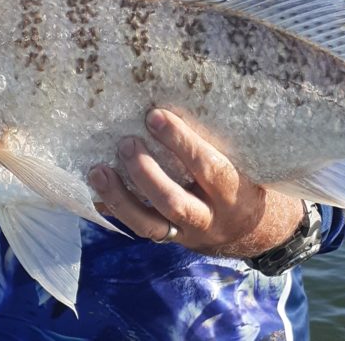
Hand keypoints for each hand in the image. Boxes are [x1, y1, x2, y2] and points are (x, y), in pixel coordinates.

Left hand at [87, 108, 303, 258]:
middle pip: (174, 202)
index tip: (154, 115)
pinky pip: (138, 230)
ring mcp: (186, 234)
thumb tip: (167, 104)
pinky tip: (94, 194)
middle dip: (145, 174)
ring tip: (98, 171)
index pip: (207, 167)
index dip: (180, 142)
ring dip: (120, 198)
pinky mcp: (168, 240)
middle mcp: (209, 218)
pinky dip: (114, 212)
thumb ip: (214, 139)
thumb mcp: (241, 161)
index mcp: (232, 192)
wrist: (250, 230)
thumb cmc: (241, 178)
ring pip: (150, 225)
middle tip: (125, 143)